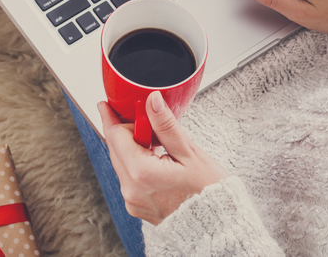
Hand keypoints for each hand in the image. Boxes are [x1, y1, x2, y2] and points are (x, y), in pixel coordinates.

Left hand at [99, 92, 228, 225]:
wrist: (219, 226)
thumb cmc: (210, 192)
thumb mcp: (189, 153)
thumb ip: (166, 125)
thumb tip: (152, 101)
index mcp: (142, 173)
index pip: (115, 136)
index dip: (112, 117)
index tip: (107, 105)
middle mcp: (131, 190)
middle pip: (116, 149)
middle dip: (125, 131)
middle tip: (141, 118)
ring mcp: (133, 201)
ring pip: (121, 164)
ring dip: (131, 149)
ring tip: (156, 143)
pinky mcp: (137, 208)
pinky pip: (129, 179)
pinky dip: (136, 166)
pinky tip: (155, 160)